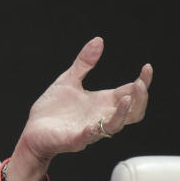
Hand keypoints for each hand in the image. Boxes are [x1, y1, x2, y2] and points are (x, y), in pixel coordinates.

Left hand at [16, 36, 152, 164]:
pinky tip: (94, 123)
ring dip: (123, 113)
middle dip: (140, 98)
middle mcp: (101, 117)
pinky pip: (87, 138)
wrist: (32, 130)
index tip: (147, 68)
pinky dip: (92, 131)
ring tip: (126, 98)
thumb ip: (84, 63)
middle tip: (140, 84)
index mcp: (102, 102)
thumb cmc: (53, 109)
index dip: (142, 83)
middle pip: (132, 112)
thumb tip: (98, 40)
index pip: (130, 93)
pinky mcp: (73, 140)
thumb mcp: (69, 80)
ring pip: (114, 126)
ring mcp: (89, 130)